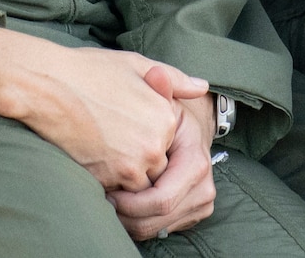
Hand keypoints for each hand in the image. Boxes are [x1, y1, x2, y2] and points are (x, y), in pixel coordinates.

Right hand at [0, 25, 205, 191]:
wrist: (48, 86)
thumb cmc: (89, 71)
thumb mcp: (136, 65)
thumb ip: (174, 79)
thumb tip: (202, 87)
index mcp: (166, 116)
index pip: (168, 140)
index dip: (147, 131)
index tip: (125, 119)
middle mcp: (155, 144)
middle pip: (157, 165)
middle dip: (139, 156)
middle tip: (112, 133)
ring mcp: (131, 165)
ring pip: (138, 182)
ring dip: (124, 171)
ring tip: (102, 144)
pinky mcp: (107, 179)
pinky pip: (116, 191)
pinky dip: (107, 180)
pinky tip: (92, 154)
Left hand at [107, 93, 220, 239]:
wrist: (185, 124)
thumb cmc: (164, 107)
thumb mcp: (160, 93)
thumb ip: (160, 83)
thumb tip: (156, 74)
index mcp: (196, 160)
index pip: (161, 198)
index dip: (128, 201)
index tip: (104, 190)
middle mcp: (204, 186)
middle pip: (156, 220)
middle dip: (124, 215)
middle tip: (100, 199)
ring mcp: (200, 203)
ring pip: (154, 229)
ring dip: (126, 221)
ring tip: (107, 201)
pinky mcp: (191, 214)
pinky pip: (158, 230)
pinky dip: (135, 223)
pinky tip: (120, 206)